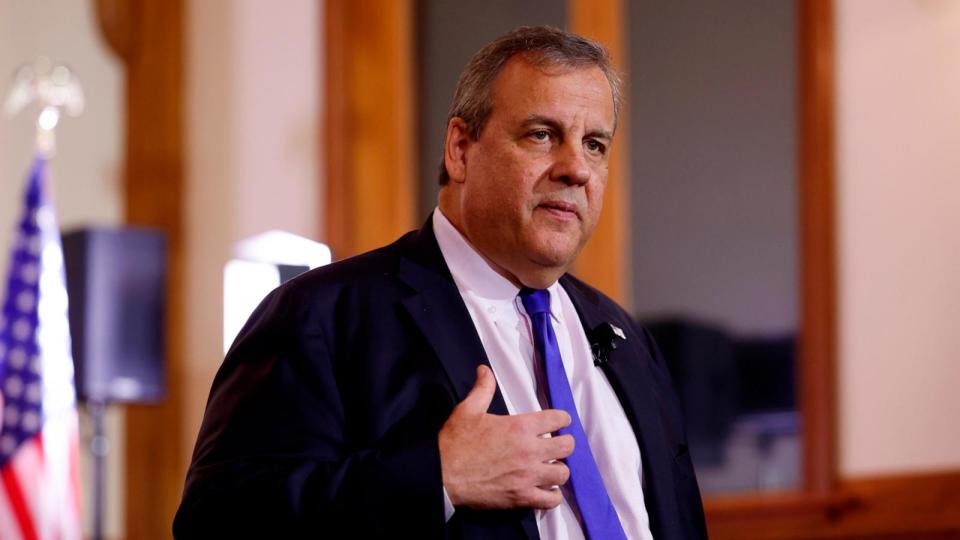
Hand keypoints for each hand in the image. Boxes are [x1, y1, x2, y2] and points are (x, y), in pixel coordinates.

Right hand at [438, 365, 573, 509]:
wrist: (442, 475)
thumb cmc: (454, 442)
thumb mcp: (467, 409)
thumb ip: (482, 388)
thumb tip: (484, 370)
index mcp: (519, 427)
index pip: (557, 419)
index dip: (562, 419)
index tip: (560, 422)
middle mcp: (529, 451)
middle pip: (567, 446)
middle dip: (564, 443)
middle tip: (556, 445)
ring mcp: (528, 476)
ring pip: (563, 473)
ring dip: (558, 469)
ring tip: (550, 468)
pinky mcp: (522, 497)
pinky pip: (551, 499)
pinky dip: (552, 495)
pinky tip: (545, 489)